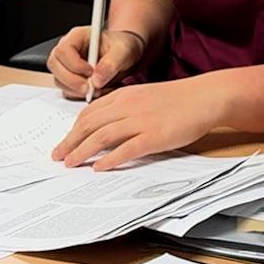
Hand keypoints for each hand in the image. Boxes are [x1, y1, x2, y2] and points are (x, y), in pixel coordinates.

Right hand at [46, 26, 144, 99]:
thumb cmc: (123, 46)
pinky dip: (80, 95)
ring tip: (99, 89)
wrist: (125, 54)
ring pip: (59, 80)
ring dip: (76, 90)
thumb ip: (111, 63)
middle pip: (55, 66)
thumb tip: (96, 81)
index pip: (63, 50)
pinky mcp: (70, 79)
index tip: (91, 72)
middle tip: (91, 88)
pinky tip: (97, 91)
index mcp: (78, 36)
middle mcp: (68, 49)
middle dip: (72, 81)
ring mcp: (66, 64)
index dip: (74, 65)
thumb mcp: (124, 51)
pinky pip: (67, 90)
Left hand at [50, 77, 228, 169]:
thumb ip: (125, 108)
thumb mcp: (145, 96)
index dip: (73, 129)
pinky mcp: (154, 136)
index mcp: (124, 96)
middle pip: (89, 125)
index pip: (89, 113)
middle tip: (58, 156)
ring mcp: (140, 121)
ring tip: (71, 164)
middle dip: (70, 142)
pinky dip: (109, 159)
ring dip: (82, 152)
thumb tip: (107, 126)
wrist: (204, 97)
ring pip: (101, 137)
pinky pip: (126, 149)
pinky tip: (99, 167)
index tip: (65, 141)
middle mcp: (127, 106)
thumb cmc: (178, 99)